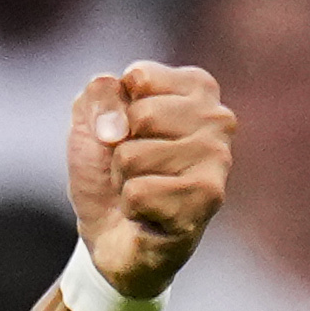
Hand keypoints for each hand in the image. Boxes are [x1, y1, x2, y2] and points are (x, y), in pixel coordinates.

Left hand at [66, 62, 232, 298]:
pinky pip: (138, 192)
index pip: (139, 76)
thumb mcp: (91, 119)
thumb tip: (118, 128)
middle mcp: (219, 119)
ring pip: (134, 156)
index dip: (114, 109)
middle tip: (133, 169)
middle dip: (119, 148)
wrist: (111, 234)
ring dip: (123, 179)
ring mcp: (218, 159)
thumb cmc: (108, 170)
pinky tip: (149, 213)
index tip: (125, 132)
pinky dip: (131, 206)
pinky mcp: (208, 199)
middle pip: (139, 116)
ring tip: (142, 189)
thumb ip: (100, 93)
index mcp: (197, 88)